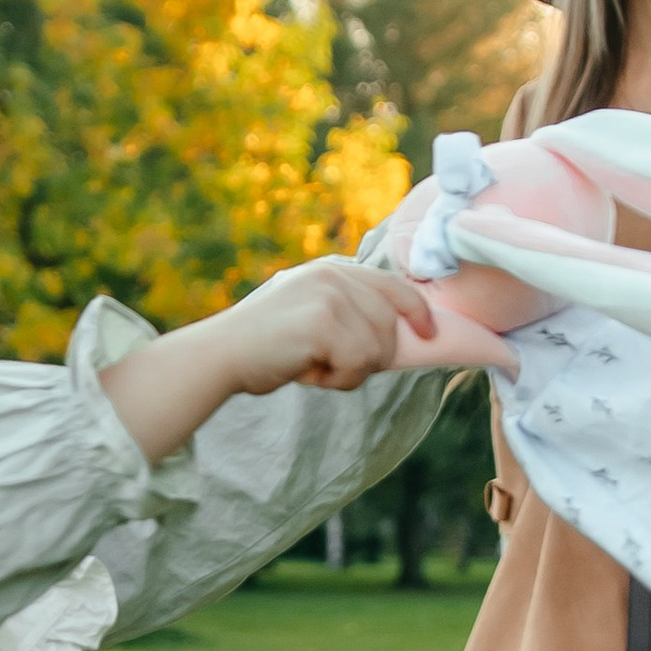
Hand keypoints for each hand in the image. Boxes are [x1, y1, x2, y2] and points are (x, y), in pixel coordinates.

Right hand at [217, 259, 437, 395]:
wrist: (220, 356)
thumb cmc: (264, 347)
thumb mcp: (310, 316)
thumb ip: (348, 314)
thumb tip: (398, 339)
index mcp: (331, 270)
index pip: (393, 285)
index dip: (417, 310)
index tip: (429, 332)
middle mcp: (333, 276)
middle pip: (389, 325)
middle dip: (371, 357)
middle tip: (331, 367)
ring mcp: (329, 296)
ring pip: (376, 349)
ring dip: (350, 372)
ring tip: (315, 368)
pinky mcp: (323, 321)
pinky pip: (358, 363)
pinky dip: (338, 380)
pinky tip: (309, 374)